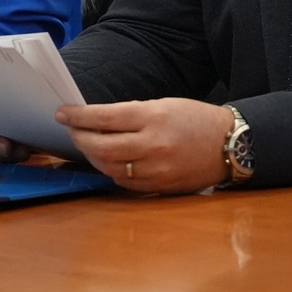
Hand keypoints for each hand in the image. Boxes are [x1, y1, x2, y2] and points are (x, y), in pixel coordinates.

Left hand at [56, 98, 234, 193]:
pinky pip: (124, 182)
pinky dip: (110, 171)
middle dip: (80, 138)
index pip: (104, 117)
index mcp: (154, 117)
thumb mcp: (165, 105)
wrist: (229, 144)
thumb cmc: (196, 119)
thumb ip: (132, 114)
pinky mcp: (158, 186)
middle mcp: (152, 144)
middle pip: (101, 146)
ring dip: (92, 156)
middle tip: (72, 130)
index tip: (62, 113)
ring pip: (108, 167)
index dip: (79, 116)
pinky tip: (107, 161)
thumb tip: (98, 121)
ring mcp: (155, 169)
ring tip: (87, 145)